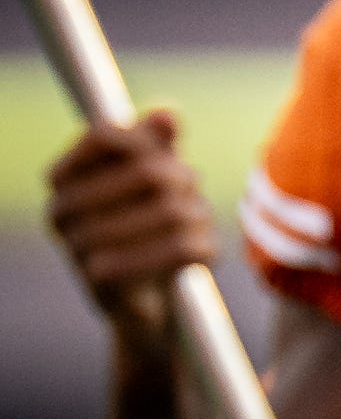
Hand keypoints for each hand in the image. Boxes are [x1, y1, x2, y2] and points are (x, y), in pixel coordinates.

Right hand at [46, 109, 216, 352]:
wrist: (142, 305)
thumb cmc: (146, 230)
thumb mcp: (152, 181)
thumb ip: (155, 144)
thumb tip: (166, 114)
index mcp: (63, 180)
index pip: (106, 135)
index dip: (148, 140)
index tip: (168, 157)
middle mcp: (61, 211)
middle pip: (148, 171)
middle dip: (184, 181)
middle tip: (190, 196)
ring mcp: (78, 248)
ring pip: (170, 211)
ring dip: (197, 216)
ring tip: (197, 224)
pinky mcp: (105, 282)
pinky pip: (175, 250)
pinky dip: (201, 249)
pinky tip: (201, 253)